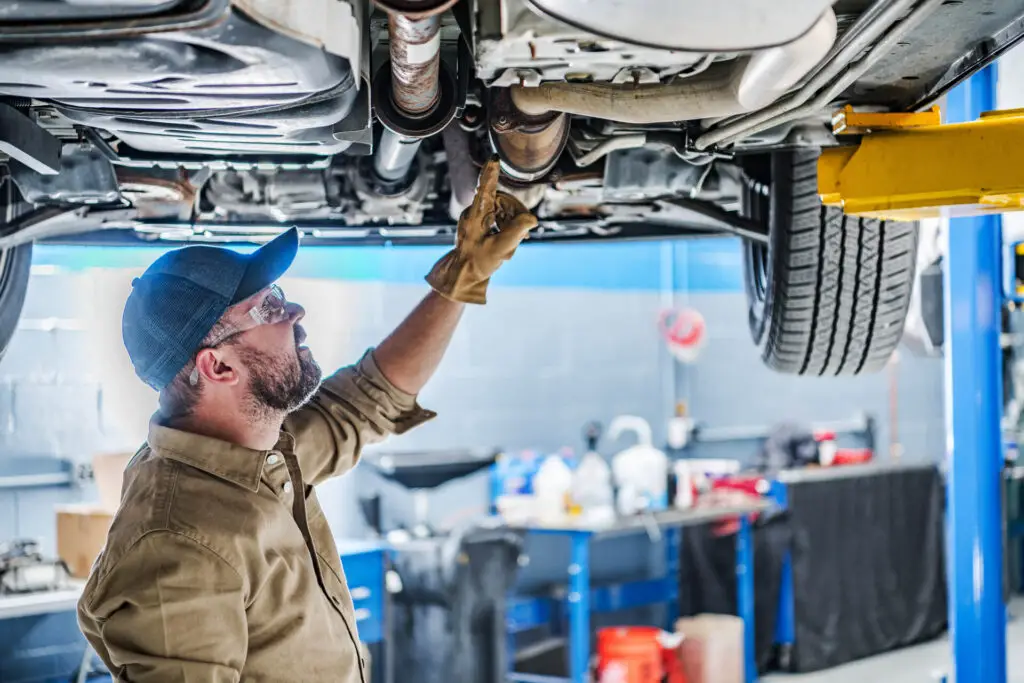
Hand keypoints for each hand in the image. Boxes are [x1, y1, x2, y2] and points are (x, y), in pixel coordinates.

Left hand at [425, 157, 537, 303]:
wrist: (464, 274)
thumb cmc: (478, 262)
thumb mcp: (500, 249)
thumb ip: (516, 232)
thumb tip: (532, 219)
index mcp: (476, 215)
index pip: (485, 189)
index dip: (491, 173)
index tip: (494, 158)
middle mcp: (474, 211)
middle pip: (503, 201)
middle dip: (516, 215)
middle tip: (524, 235)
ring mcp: (476, 216)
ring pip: (503, 209)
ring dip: (512, 224)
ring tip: (511, 245)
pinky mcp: (479, 221)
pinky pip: (499, 216)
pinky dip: (507, 227)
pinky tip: (509, 243)